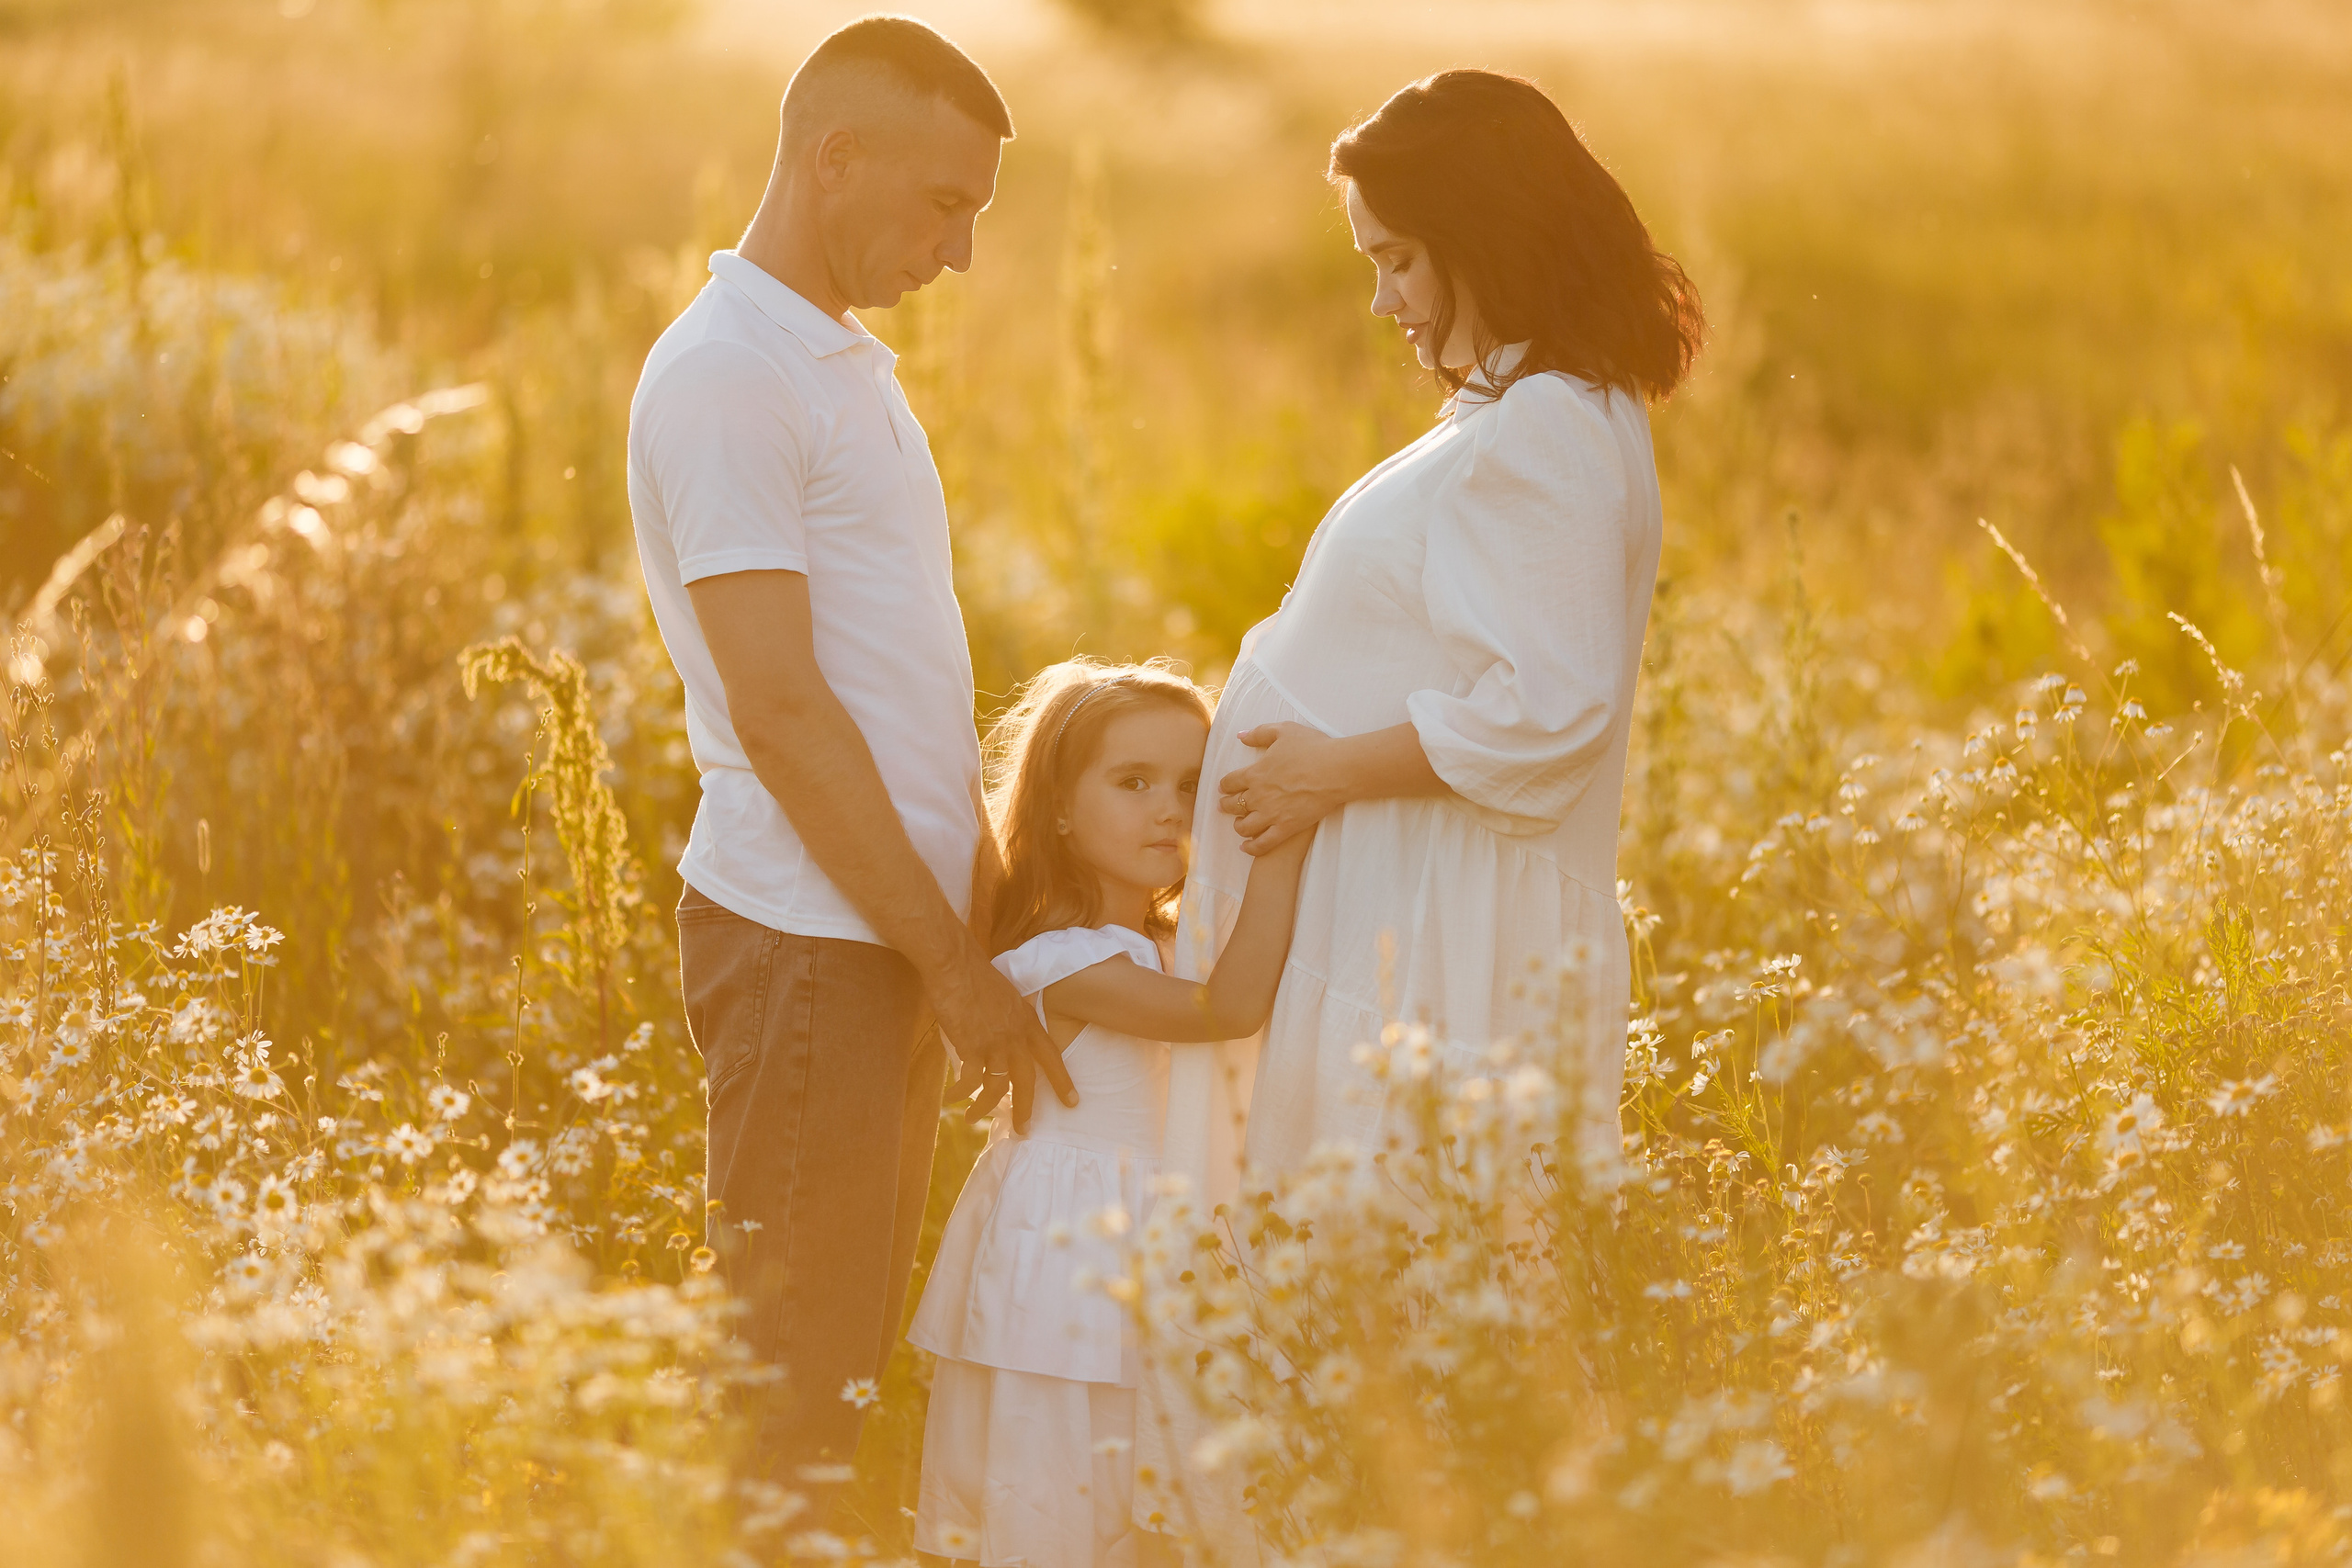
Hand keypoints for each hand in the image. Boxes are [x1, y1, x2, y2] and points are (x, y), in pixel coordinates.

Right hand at [931, 943, 1074, 1131]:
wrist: (955, 963)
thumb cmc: (976, 973)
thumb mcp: (1005, 994)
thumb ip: (1009, 1017)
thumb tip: (1003, 1033)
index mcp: (1027, 1021)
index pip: (1051, 1057)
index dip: (1062, 1081)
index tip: (1072, 1102)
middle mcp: (1016, 1036)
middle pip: (1026, 1082)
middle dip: (1025, 1109)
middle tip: (1023, 1130)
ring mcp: (995, 1043)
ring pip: (995, 1088)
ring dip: (983, 1108)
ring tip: (972, 1119)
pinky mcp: (972, 1047)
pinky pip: (969, 1081)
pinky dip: (960, 1092)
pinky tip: (952, 1098)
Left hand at [1219, 722, 1345, 853]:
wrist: (1336, 770)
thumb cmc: (1313, 748)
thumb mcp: (1284, 730)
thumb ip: (1259, 733)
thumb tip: (1240, 736)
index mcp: (1255, 773)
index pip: (1230, 782)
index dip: (1225, 785)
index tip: (1224, 787)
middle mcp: (1258, 796)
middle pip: (1233, 804)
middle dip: (1226, 805)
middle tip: (1224, 806)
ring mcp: (1271, 814)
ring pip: (1244, 826)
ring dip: (1238, 825)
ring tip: (1239, 824)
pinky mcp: (1286, 828)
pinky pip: (1263, 844)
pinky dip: (1252, 847)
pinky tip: (1246, 847)